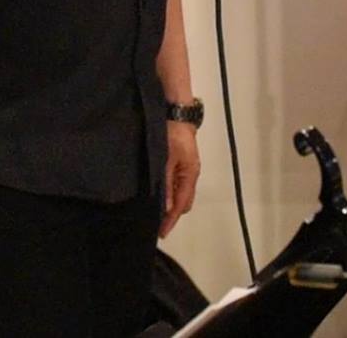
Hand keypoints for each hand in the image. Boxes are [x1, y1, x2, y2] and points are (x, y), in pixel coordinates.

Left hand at [159, 119, 200, 238]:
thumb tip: (166, 207)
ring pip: (180, 194)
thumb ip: (166, 183)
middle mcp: (190, 175)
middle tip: (156, 224)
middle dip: (172, 215)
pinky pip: (176, 184)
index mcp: (189, 175)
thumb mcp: (166, 159)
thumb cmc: (172, 134)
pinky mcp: (180, 163)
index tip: (162, 233)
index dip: (171, 220)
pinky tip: (159, 194)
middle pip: (183, 202)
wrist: (177, 113)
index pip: (181, 205)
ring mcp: (186, 169)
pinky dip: (169, 193)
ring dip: (170, 204)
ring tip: (156, 212)